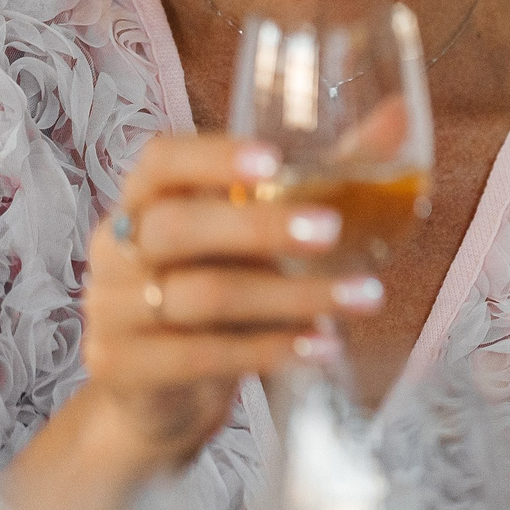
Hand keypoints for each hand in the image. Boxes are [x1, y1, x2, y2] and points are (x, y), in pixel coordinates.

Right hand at [77, 135, 381, 471]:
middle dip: (259, 227)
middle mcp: (116, 246)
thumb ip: (323, 173)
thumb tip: (399, 113)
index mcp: (145, 198)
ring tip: (363, 298)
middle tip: (331, 230)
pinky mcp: (120, 365)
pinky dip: (270, 349)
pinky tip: (322, 345)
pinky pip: (200, 355)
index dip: (212, 157)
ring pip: (201, 295)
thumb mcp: (258, 234)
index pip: (161, 160)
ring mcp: (110, 309)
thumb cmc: (218, 287)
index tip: (273, 160)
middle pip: (177, 227)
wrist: (159, 395)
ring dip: (291, 297)